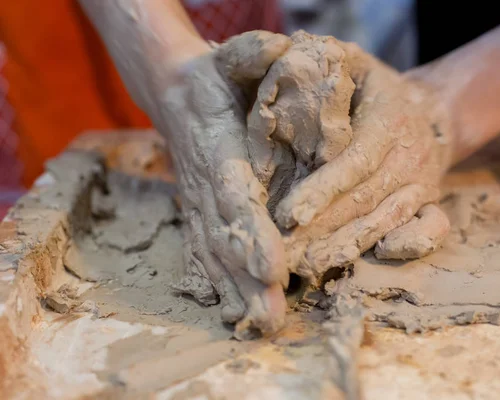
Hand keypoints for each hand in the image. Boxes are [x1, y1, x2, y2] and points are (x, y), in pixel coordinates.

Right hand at [149, 32, 291, 336]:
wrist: (172, 94)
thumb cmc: (211, 79)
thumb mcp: (231, 58)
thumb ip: (250, 54)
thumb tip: (279, 47)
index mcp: (217, 150)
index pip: (236, 197)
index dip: (252, 233)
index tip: (272, 267)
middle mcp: (206, 184)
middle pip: (227, 238)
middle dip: (249, 280)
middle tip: (271, 316)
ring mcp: (199, 203)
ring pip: (217, 253)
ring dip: (238, 291)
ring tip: (260, 324)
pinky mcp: (198, 212)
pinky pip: (205, 252)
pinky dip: (218, 282)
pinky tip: (233, 311)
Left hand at [276, 41, 452, 281]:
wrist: (430, 112)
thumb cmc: (376, 88)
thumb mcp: (355, 64)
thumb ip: (328, 61)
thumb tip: (287, 55)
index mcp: (389, 121)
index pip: (355, 161)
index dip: (324, 189)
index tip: (288, 214)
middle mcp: (410, 157)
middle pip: (366, 200)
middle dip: (325, 228)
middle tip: (285, 251)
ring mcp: (422, 184)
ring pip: (387, 220)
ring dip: (349, 246)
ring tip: (310, 265)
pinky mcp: (428, 202)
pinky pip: (428, 231)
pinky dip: (406, 248)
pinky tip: (371, 261)